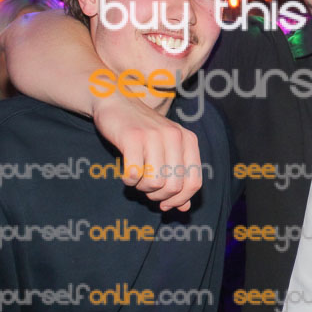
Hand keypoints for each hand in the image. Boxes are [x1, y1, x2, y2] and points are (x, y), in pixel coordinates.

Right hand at [92, 95, 201, 211]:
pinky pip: (133, 174)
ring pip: (155, 183)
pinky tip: (127, 171)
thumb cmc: (143, 132)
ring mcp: (154, 136)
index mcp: (188, 140)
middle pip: (174, 186)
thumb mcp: (167, 150)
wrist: (116, 102)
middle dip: (158, 195)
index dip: (180, 200)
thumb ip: (178, 176)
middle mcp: (175, 137)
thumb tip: (183, 209)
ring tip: (137, 177)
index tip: (165, 203)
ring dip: (142, 188)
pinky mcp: (133, 138)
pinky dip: (128, 180)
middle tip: (147, 188)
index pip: (194, 182)